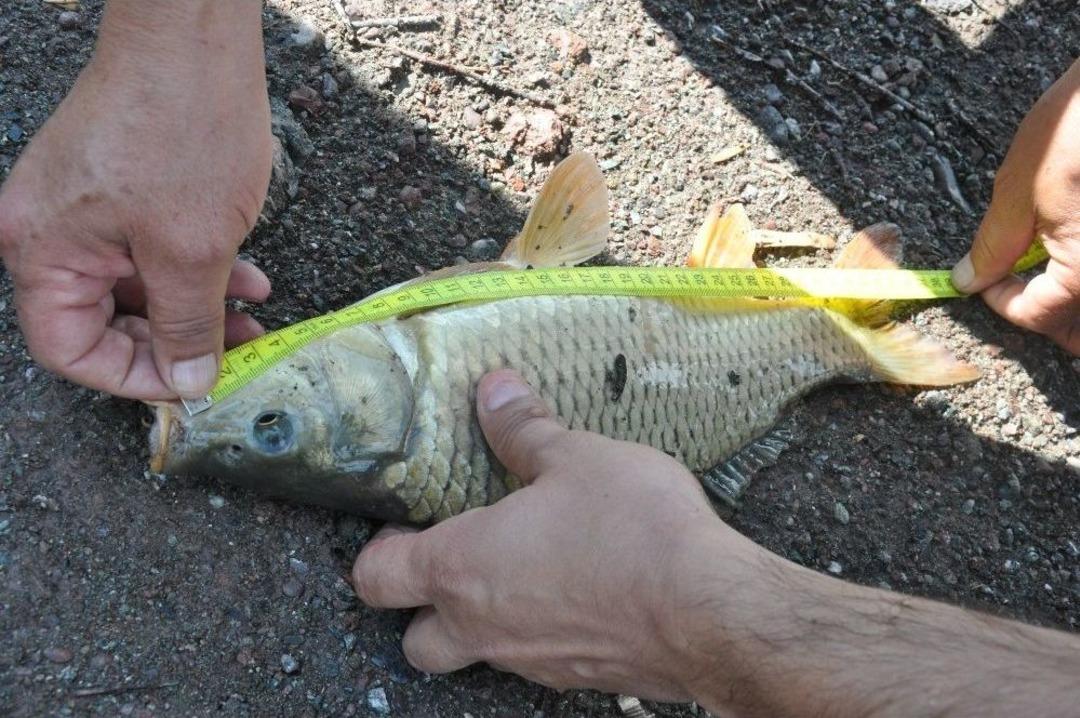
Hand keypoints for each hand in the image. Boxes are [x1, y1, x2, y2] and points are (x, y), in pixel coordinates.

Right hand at [0, 0, 271, 399]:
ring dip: (198, 306)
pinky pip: (149, 248)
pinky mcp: (116, 187)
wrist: (194, 37)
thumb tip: (188, 382)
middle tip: (235, 352)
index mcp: (42, 251)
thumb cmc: (185, 130)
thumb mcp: (193, 252)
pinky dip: (196, 268)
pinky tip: (250, 277)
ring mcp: (80, 206)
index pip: (71, 349)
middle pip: (104, 320)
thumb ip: (187, 326)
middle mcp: (46, 230)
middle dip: (177, 340)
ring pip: (137, 285)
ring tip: (255, 316)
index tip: (193, 382)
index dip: (134, 376)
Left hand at [351, 370, 733, 699]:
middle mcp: (483, 626)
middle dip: (421, 607)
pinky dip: (540, 628)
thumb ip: (524, 429)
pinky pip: (535, 657)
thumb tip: (494, 391)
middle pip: (413, 640)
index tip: (404, 527)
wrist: (709, 613)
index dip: (379, 552)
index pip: (378, 578)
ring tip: (527, 566)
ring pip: (478, 652)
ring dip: (484, 617)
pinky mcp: (576, 678)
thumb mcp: (576, 458)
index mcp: (464, 567)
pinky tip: (580, 589)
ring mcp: (529, 660)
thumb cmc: (632, 530)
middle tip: (455, 561)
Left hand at [952, 58, 1079, 353]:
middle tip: (1021, 292)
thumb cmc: (1077, 125)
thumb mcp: (1020, 189)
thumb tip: (968, 280)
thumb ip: (993, 246)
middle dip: (1052, 322)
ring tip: (1046, 281)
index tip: (984, 281)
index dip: (1002, 303)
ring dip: (1074, 309)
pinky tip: (1070, 252)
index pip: (1039, 316)